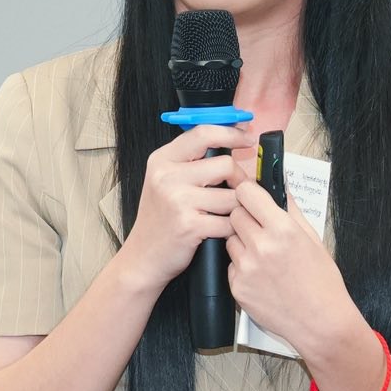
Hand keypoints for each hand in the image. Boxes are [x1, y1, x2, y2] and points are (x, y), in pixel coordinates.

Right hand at [122, 123, 258, 290]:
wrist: (142, 257)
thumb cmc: (159, 220)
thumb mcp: (164, 181)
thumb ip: (191, 161)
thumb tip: (230, 142)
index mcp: (162, 160)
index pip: (203, 133)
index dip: (231, 133)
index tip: (248, 137)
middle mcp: (167, 176)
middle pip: (225, 164)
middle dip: (240, 179)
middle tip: (238, 191)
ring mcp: (177, 200)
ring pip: (233, 195)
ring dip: (237, 207)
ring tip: (227, 215)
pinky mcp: (190, 225)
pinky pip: (229, 221)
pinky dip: (232, 228)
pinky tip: (222, 231)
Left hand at [224, 177, 352, 352]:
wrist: (321, 323)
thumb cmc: (323, 283)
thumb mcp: (313, 239)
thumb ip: (292, 210)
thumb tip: (281, 188)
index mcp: (283, 229)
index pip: (247, 193)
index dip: (248, 193)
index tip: (252, 196)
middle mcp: (261, 246)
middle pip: (235, 214)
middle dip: (245, 217)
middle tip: (261, 229)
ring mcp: (246, 268)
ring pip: (230, 240)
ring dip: (242, 242)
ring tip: (265, 257)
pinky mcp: (237, 287)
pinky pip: (231, 265)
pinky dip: (242, 267)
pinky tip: (262, 276)